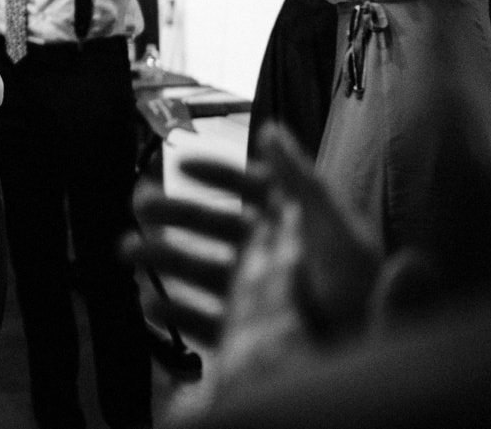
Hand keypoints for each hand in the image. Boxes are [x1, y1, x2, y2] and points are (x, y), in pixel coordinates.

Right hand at [129, 125, 393, 407]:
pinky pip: (205, 321)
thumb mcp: (335, 229)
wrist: (362, 361)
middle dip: (175, 213)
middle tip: (139, 203)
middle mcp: (275, 257)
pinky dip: (175, 313)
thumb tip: (271, 130)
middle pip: (217, 227)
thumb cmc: (358, 293)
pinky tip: (150, 306)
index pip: (255, 189)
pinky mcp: (250, 336)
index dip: (218, 174)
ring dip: (163, 257)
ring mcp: (259, 297)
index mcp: (298, 225)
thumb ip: (301, 182)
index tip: (181, 165)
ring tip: (128, 250)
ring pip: (202, 270)